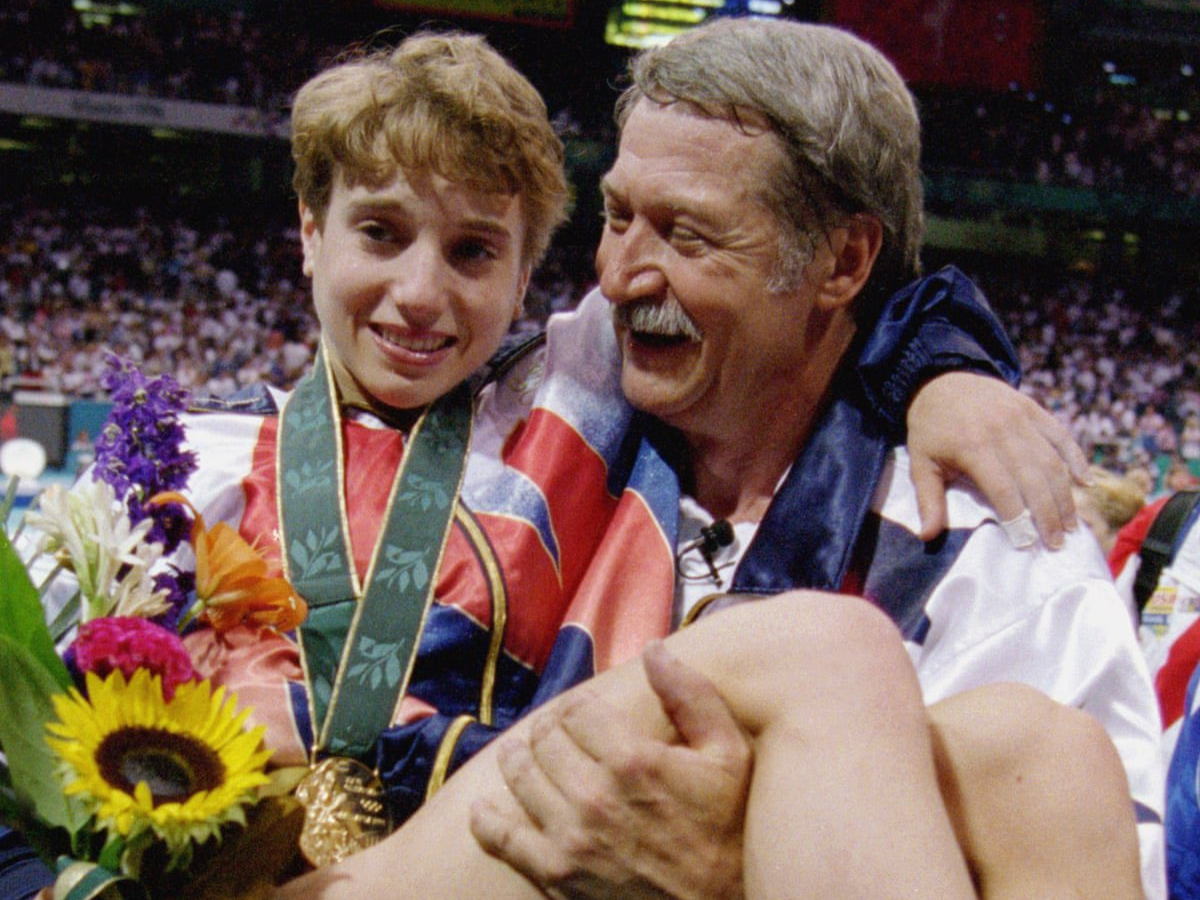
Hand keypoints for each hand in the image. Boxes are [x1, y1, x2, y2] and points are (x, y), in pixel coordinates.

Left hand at [470, 642, 750, 899]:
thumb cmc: (730, 829)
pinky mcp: (556, 874)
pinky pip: (502, 838)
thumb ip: (692, 696)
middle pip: (545, 739)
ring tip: (520, 755)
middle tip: (554, 732)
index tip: (583, 712)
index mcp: (633, 759)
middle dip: (548, 729)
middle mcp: (595, 794)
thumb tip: (654, 650)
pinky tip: (483, 808)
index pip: (577, 710)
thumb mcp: (731, 755)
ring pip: (520, 777)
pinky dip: (486, 819)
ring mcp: (571, 836)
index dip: (578, 705)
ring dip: (517, 759)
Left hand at [906, 372, 1088, 547]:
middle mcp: (1001, 431)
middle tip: (1056, 542)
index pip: (1003, 489)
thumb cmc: (931, 428)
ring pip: (1051, 461)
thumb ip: (928, 500)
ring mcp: (1021, 418)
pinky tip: (1085, 483)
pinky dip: (1076, 459)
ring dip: (1064, 495)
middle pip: (1034, 479)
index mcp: (972, 446)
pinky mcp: (1033, 408)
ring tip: (1070, 524)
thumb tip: (927, 536)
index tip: (1026, 543)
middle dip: (1048, 515)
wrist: (940, 378)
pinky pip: (1061, 435)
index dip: (1017, 518)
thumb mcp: (920, 462)